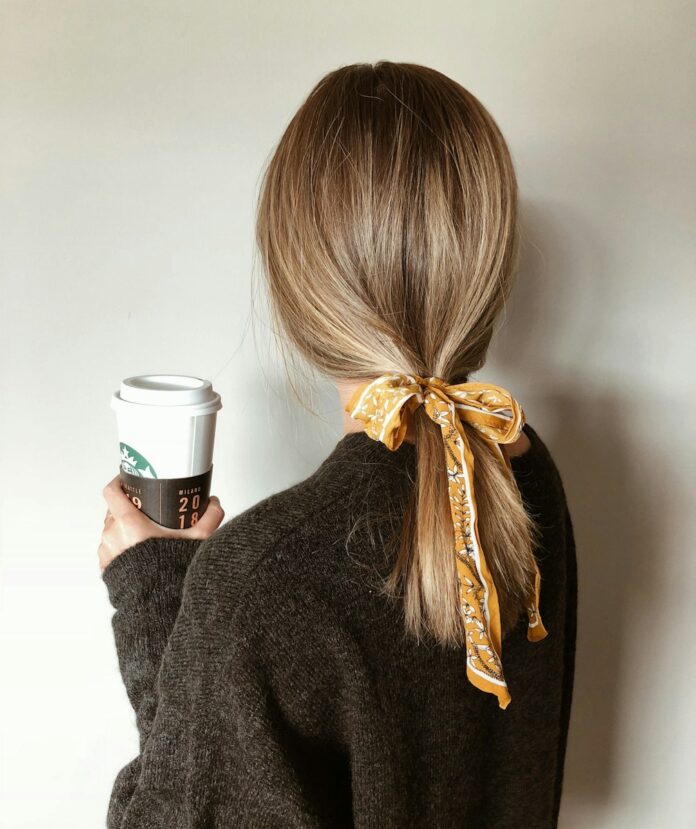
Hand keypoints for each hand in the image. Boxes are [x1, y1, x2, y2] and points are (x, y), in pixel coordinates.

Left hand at [98, 474, 224, 572]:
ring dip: (123, 529)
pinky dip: (120, 547)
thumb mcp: (196, 540)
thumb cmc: (169, 572)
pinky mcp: (105, 566)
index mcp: (129, 523)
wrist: (156, 602)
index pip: (112, 491)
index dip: (118, 481)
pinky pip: (110, 549)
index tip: (127, 479)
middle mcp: (112, 534)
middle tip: (145, 510)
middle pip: (114, 510)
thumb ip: (209, 518)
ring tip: (143, 533)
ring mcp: (106, 551)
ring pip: (111, 530)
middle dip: (127, 507)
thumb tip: (214, 504)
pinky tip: (137, 551)